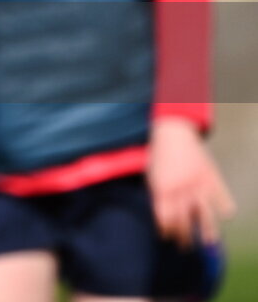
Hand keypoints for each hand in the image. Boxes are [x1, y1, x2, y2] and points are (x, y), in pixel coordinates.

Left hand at [147, 116, 234, 247]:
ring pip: (206, 217)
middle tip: (187, 247)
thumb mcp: (152, 176)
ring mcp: (198, 185)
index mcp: (163, 189)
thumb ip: (158, 197)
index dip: (168, 232)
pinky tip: (224, 214)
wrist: (173, 132)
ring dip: (208, 232)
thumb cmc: (160, 156)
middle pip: (186, 222)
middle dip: (186, 238)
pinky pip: (223, 200)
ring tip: (208, 242)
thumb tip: (164, 222)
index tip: (170, 239)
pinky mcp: (212, 178)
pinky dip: (226, 208)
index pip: (166, 220)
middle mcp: (181, 190)